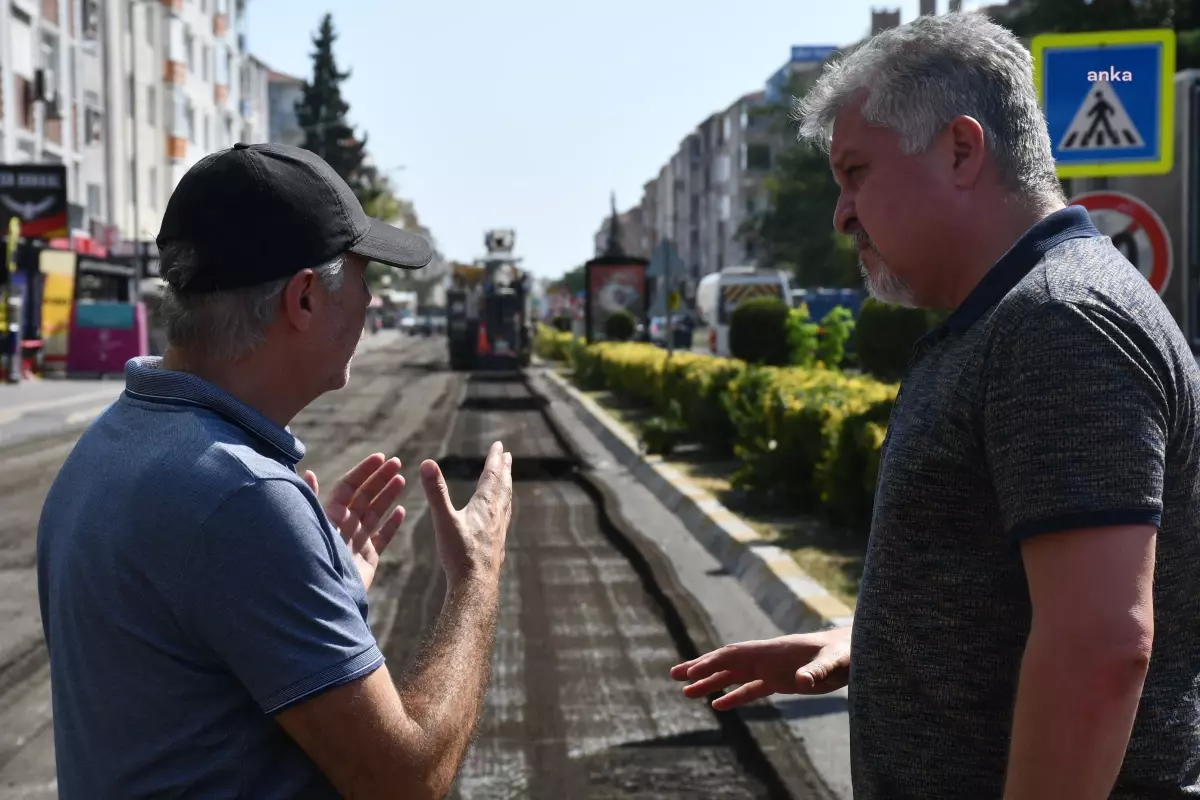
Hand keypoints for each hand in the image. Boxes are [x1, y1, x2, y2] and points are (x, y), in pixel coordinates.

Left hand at [303, 453, 405, 591]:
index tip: (380, 457)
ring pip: (375, 514)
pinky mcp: (367, 560)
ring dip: (388, 496)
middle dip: (380, 478)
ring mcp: (356, 543)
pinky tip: (401, 511)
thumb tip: (307, 472)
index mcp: (330, 516)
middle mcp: (343, 527)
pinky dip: (392, 525)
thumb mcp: (312, 526)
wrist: (323, 600)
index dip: (364, 471)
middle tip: (397, 462)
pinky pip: (382, 539)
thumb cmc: (314, 561)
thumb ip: (311, 500)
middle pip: (364, 497)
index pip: (349, 487)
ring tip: (402, 479)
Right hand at [420, 441, 512, 587]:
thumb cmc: (459, 553)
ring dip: (507, 486)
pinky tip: (501, 515)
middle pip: (503, 485)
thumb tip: (427, 463)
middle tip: (508, 455)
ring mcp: (499, 529)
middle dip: (504, 468)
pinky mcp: (498, 543)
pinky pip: (504, 518)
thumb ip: (435, 491)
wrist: (475, 585)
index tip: (500, 445)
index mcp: (484, 505)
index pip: (492, 475)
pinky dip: (504, 507)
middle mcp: (496, 514)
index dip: (495, 458)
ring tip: (507, 480)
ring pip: (506, 501)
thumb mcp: (443, 519)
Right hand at [670, 626, 851, 710]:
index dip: (710, 662)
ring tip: (685, 693)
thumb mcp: (833, 662)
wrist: (856, 653)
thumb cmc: (845, 654)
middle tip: (673, 676)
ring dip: (710, 683)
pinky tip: (718, 705)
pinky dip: (733, 696)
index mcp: (772, 651)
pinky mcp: (781, 681)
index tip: (688, 672)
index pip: (734, 655)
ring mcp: (772, 669)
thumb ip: (817, 671)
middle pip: (725, 662)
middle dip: (699, 668)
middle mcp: (766, 658)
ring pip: (733, 675)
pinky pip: (751, 689)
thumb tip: (803, 682)